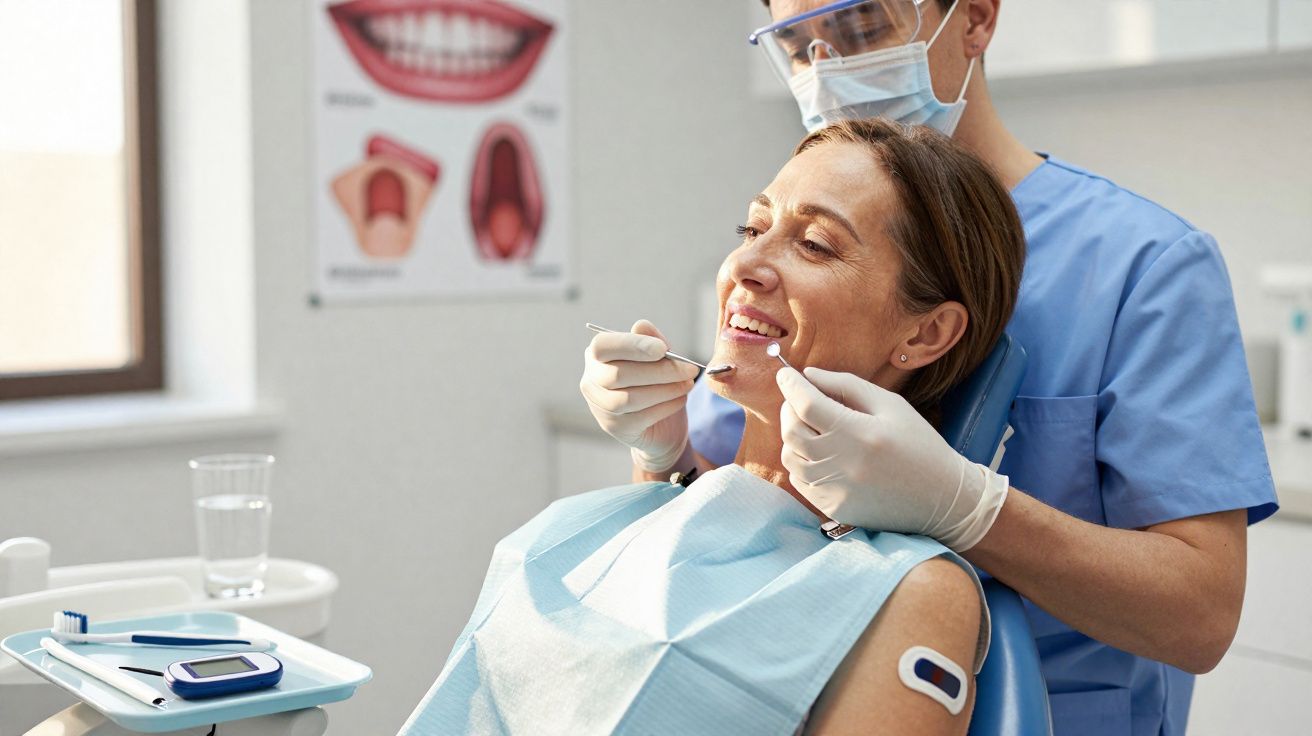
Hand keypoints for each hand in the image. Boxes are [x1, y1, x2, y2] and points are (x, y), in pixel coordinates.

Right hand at [580, 320, 699, 472]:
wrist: (662, 426)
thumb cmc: (656, 383)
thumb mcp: (659, 359)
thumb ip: (652, 341)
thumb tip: (641, 325)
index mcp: (598, 355)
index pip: (603, 346)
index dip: (632, 346)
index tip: (662, 349)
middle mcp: (591, 380)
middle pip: (618, 374)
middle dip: (659, 371)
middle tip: (689, 369)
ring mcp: (599, 406)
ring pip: (628, 398)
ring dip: (665, 390)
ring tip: (687, 384)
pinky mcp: (614, 427)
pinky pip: (639, 417)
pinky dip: (665, 406)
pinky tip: (680, 399)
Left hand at [775, 366, 1007, 551]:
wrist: (943, 498)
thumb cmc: (919, 444)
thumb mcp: (890, 404)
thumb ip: (846, 385)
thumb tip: (807, 375)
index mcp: (859, 433)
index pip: (806, 405)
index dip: (790, 385)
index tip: (785, 374)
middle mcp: (843, 464)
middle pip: (792, 430)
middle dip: (789, 408)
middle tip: (800, 399)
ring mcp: (835, 490)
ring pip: (790, 457)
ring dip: (792, 436)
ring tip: (812, 426)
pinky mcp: (833, 508)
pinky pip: (799, 480)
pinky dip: (801, 461)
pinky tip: (820, 452)